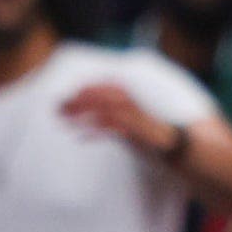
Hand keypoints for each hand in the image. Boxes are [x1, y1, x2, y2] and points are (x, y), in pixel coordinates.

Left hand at [62, 84, 180, 160]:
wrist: (174, 145)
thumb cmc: (147, 131)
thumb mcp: (128, 117)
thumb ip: (111, 111)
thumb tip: (88, 111)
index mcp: (129, 96)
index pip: (104, 87)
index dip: (85, 89)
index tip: (67, 95)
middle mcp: (131, 103)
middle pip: (99, 97)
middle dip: (77, 101)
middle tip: (57, 108)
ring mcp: (133, 117)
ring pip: (102, 111)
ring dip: (81, 114)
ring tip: (63, 120)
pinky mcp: (136, 133)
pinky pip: (111, 130)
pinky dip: (94, 132)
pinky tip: (80, 137)